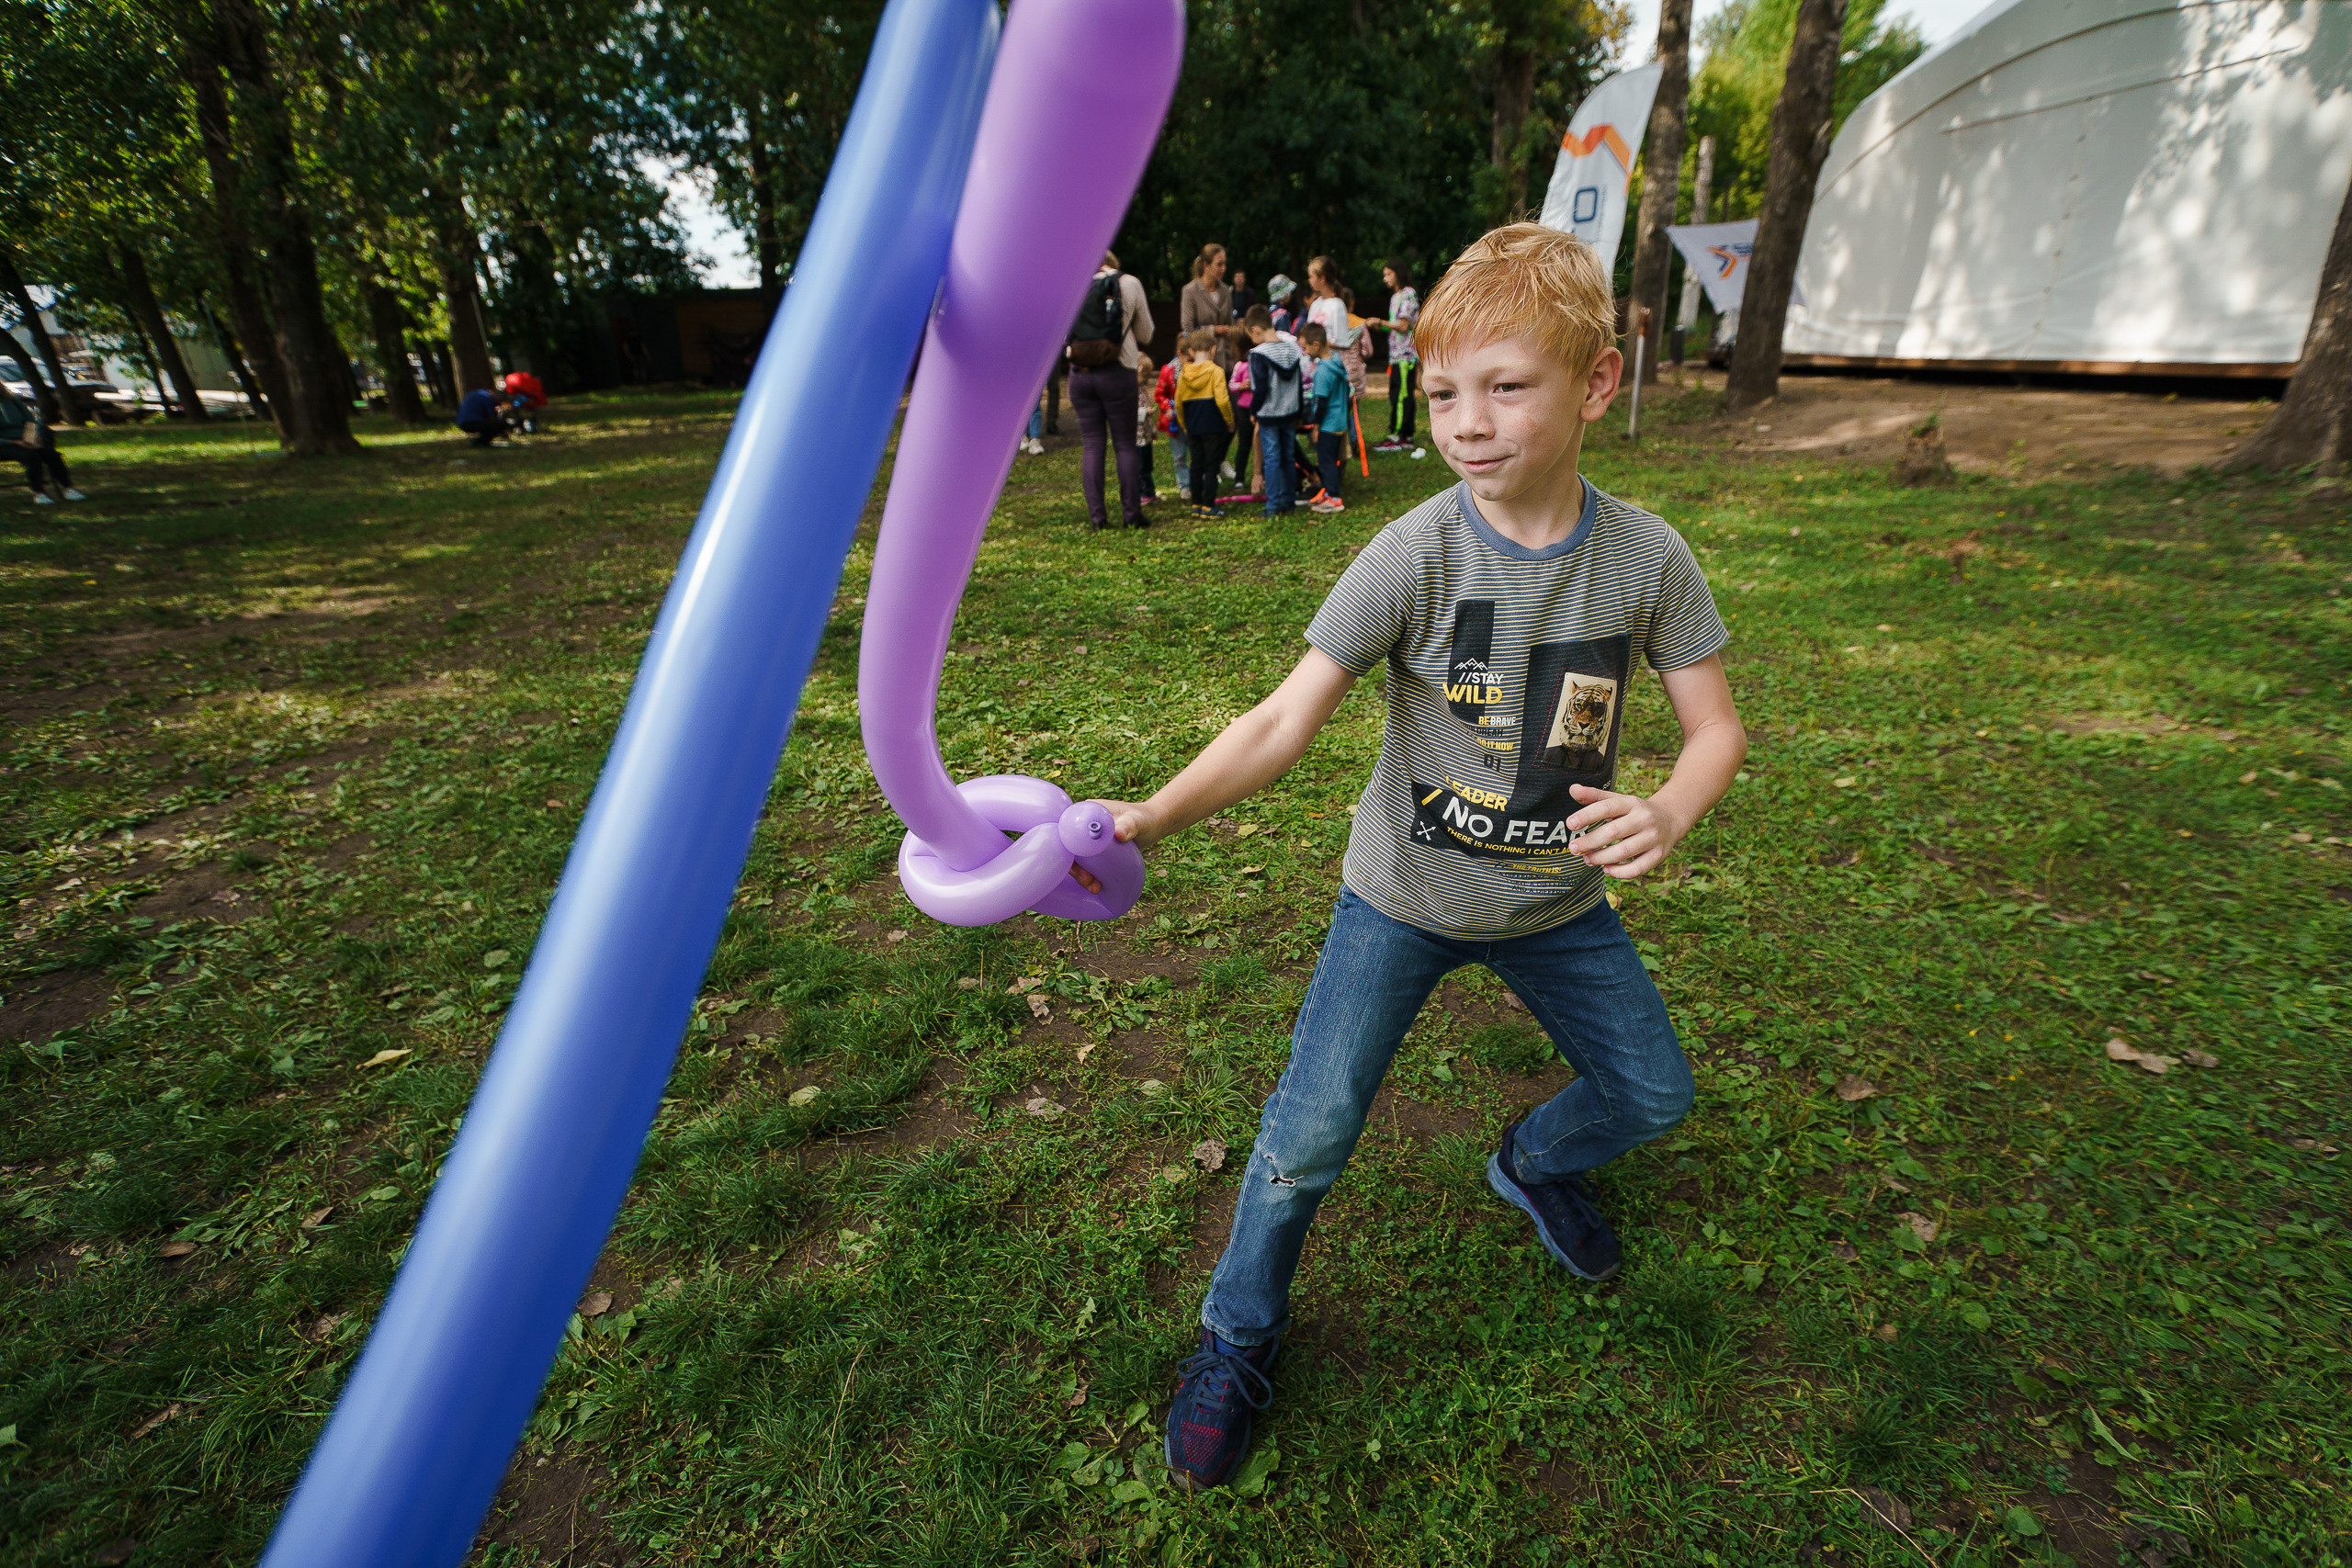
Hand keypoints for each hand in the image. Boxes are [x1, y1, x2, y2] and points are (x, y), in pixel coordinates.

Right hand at [1065, 799, 1160, 894]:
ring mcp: (1090, 840)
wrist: (1152, 826)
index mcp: (1087, 813)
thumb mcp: (1136, 821)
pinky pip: (1088, 864)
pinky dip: (1090, 876)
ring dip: (1081, 874)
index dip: (1065, 846)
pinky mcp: (1097, 852)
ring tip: (1093, 888)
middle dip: (1074, 866)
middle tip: (1085, 880)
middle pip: (1070, 847)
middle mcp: (1084, 826)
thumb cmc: (1143, 819)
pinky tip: (1096, 887)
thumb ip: (1128, 825)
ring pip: (1078, 859)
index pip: (1067, 829)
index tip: (1073, 863)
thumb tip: (1118, 834)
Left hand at [1565, 783, 1684, 879]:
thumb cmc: (1634, 811)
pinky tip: (1606, 869)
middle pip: (1613, 832)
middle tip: (1573, 848)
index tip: (1570, 824)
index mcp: (1631, 803)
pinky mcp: (1658, 855)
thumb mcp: (1617, 800)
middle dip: (1590, 842)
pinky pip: (1637, 869)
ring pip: (1623, 852)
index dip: (1587, 815)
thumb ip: (1594, 796)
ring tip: (1586, 859)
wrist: (1670, 819)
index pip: (1606, 807)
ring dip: (1601, 858)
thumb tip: (1572, 789)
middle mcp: (1643, 819)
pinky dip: (1619, 872)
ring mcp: (1652, 838)